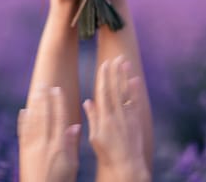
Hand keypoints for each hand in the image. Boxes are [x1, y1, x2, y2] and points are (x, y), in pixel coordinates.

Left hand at [18, 86, 80, 181]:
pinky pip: (23, 132)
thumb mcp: (72, 165)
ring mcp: (32, 147)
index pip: (59, 118)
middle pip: (44, 115)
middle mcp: (45, 143)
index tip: (58, 89)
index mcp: (59, 145)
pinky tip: (24, 110)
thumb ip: (72, 144)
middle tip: (44, 83)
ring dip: (34, 104)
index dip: (58, 102)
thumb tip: (75, 125)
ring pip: (33, 120)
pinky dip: (23, 120)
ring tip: (35, 91)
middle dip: (44, 98)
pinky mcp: (24, 151)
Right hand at [83, 56, 149, 181]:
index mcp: (104, 117)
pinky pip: (135, 101)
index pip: (103, 92)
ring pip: (125, 92)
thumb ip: (92, 117)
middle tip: (115, 57)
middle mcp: (116, 114)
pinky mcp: (135, 119)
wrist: (126, 164)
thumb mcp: (95, 136)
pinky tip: (135, 79)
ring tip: (124, 62)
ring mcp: (127, 116)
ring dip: (124, 76)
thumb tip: (87, 100)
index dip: (103, 77)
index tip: (103, 64)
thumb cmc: (107, 152)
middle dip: (114, 72)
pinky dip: (135, 90)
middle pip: (114, 88)